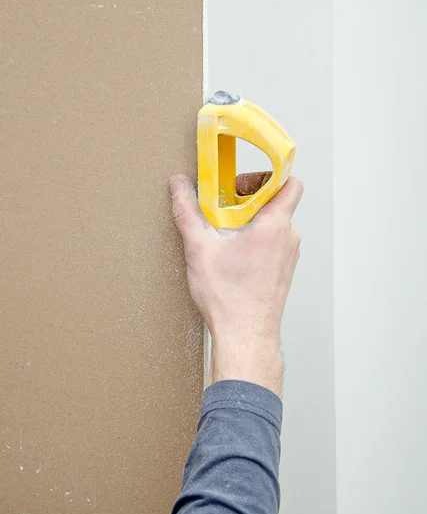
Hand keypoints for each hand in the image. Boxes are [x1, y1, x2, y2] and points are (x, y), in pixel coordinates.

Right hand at [169, 172, 302, 397]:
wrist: (246, 337)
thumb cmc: (230, 298)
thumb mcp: (200, 249)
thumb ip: (188, 212)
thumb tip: (179, 185)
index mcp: (275, 226)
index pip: (290, 183)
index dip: (268, 175)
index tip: (243, 182)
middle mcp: (288, 238)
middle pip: (277, 201)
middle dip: (249, 199)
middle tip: (224, 210)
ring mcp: (289, 256)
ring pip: (275, 223)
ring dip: (251, 221)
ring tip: (225, 235)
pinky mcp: (283, 270)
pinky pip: (274, 242)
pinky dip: (256, 240)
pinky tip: (233, 255)